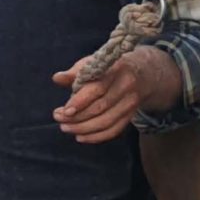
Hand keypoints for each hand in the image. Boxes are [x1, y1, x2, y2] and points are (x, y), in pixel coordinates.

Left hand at [52, 46, 175, 144]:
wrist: (142, 73)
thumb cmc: (110, 68)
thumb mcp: (94, 63)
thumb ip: (75, 72)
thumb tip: (57, 78)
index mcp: (115, 69)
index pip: (97, 88)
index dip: (80, 101)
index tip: (64, 110)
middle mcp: (126, 87)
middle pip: (101, 107)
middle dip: (77, 117)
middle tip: (58, 118)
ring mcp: (130, 103)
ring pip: (106, 121)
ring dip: (83, 128)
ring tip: (66, 128)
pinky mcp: (131, 115)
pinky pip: (114, 130)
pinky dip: (96, 137)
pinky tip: (80, 136)